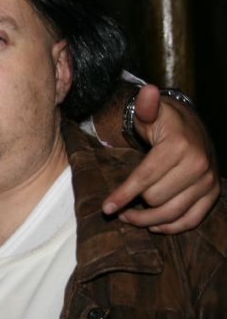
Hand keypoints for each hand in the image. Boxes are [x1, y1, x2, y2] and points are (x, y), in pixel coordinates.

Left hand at [103, 84, 219, 232]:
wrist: (190, 127)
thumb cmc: (163, 121)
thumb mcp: (151, 111)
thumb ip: (145, 105)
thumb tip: (147, 91)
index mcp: (179, 146)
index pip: (145, 178)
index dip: (123, 194)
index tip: (106, 208)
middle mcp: (198, 165)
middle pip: (156, 199)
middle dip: (134, 205)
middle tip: (118, 207)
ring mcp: (208, 182)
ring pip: (173, 213)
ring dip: (148, 221)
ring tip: (129, 217)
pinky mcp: (212, 194)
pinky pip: (192, 220)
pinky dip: (172, 227)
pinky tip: (154, 226)